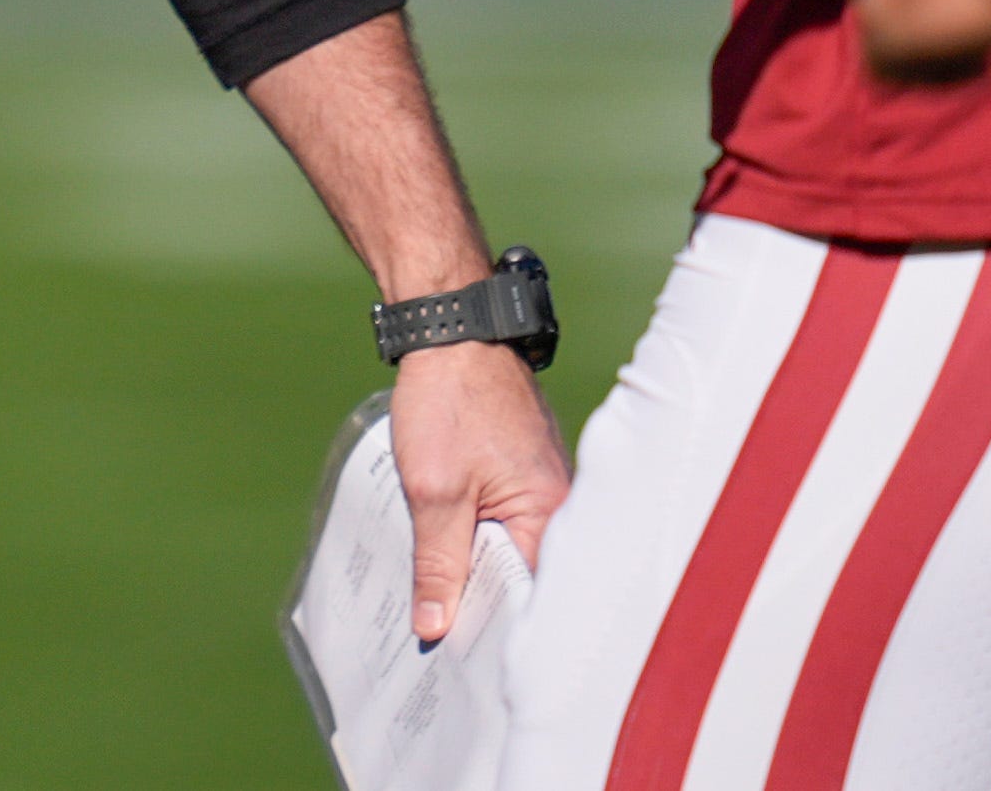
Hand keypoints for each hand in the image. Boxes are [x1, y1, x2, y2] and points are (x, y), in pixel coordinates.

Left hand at [391, 342, 569, 643]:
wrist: (451, 328)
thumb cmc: (449, 398)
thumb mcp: (433, 489)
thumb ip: (438, 563)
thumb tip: (437, 627)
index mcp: (549, 511)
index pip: (533, 596)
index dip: (497, 631)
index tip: (462, 661)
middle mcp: (557, 502)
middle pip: (524, 579)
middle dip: (483, 608)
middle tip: (439, 640)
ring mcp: (540, 486)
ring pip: (510, 552)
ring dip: (475, 575)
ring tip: (435, 608)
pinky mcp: (521, 473)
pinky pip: (503, 525)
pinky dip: (474, 543)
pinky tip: (444, 559)